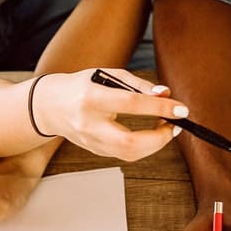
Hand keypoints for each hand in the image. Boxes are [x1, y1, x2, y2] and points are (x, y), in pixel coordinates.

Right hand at [31, 69, 186, 161]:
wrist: (49, 106)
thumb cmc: (82, 86)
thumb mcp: (108, 75)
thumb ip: (138, 85)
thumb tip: (166, 94)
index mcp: (91, 98)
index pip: (131, 104)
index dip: (160, 107)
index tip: (181, 108)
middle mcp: (89, 124)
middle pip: (129, 142)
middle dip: (159, 138)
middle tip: (175, 125)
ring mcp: (90, 142)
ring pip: (129, 154)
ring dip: (155, 145)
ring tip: (165, 128)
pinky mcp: (94, 151)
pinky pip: (124, 154)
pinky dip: (143, 146)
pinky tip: (150, 135)